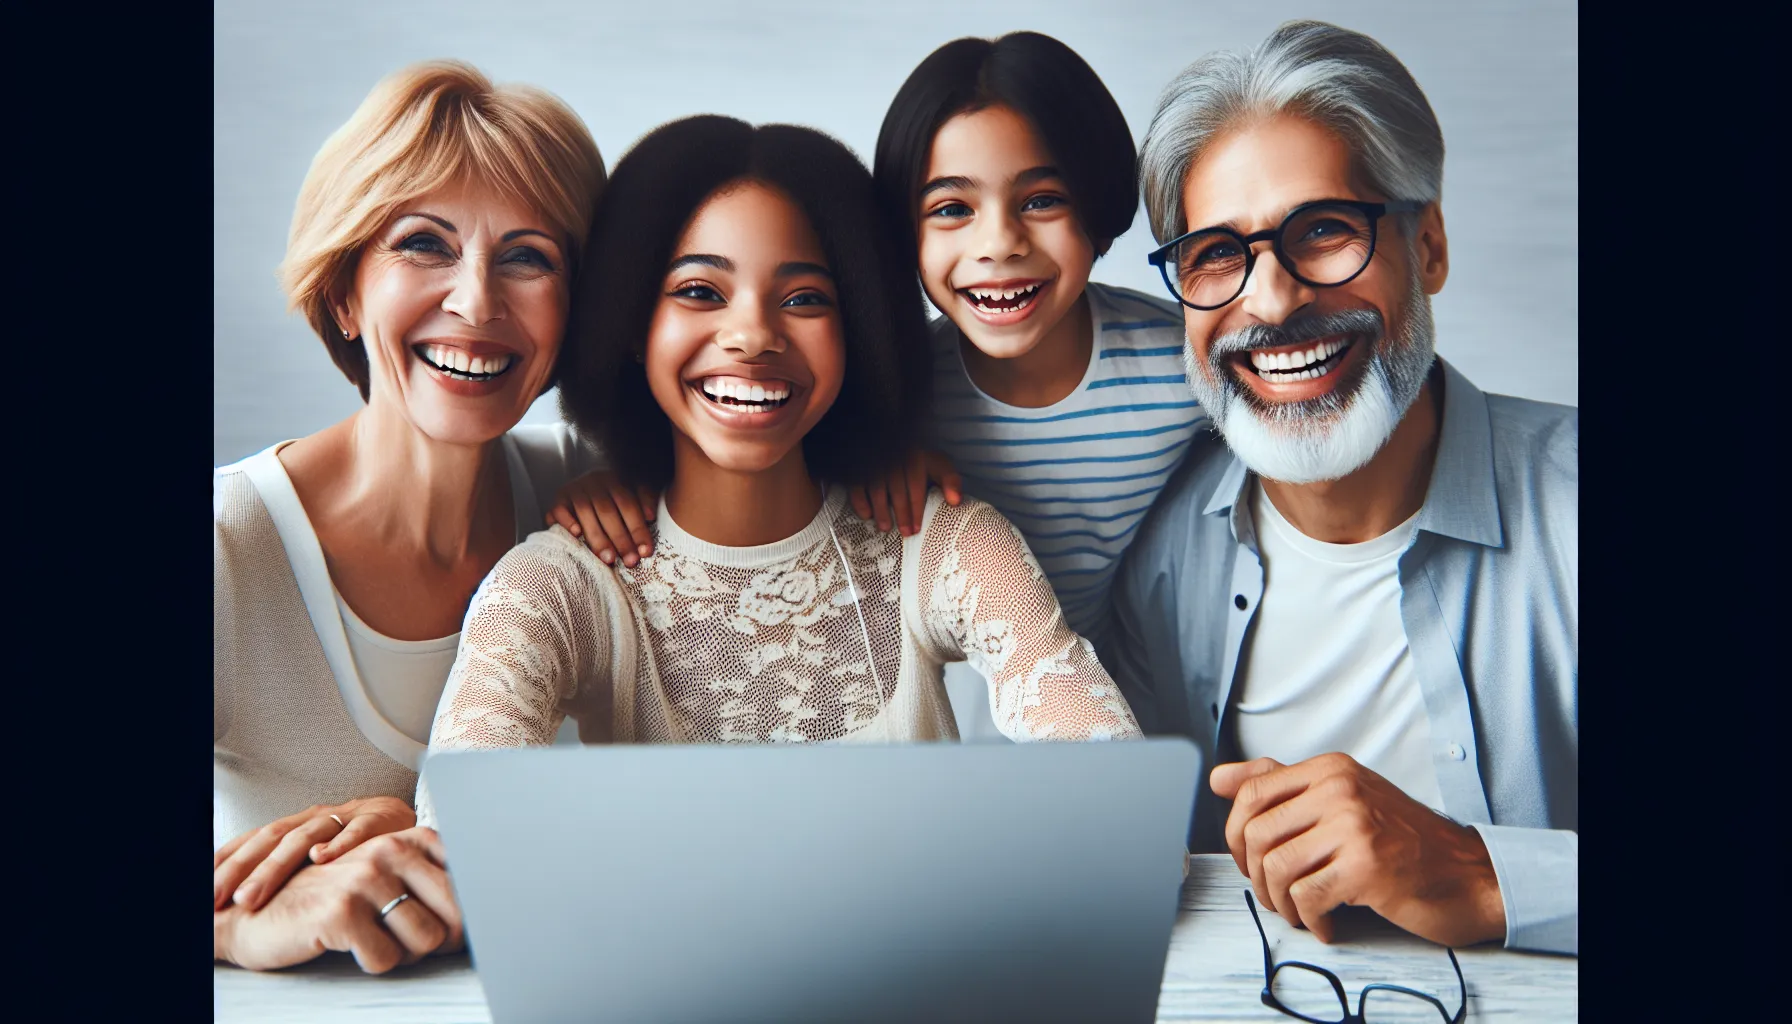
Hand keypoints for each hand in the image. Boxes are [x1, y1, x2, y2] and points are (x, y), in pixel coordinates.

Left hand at [214, 797, 415, 910]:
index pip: (253, 842)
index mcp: (295, 827)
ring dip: (274, 867)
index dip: (225, 864)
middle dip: (241, 872)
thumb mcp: (316, 855)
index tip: (202, 895)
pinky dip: (340, 843)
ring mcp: (345, 817)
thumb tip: (238, 902)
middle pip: (271, 840)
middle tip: (218, 900)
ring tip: (251, 895)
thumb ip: (287, 872)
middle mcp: (314, 819)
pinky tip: (322, 858)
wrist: (404, 818)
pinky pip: (358, 831)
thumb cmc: (355, 846)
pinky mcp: (379, 821)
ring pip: (303, 838)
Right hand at [214, 827, 463, 973]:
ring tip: (376, 938)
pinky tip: (350, 946)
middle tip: (416, 942)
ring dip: (405, 952)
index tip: (465, 926)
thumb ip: (428, 884)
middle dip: (444, 939)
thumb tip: (481, 917)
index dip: (471, 911)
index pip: (470, 876)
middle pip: (458, 913)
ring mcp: (365, 879)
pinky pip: (387, 960)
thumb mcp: (381, 878)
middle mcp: (390, 850)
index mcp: (407, 838)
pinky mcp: (342, 913)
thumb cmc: (329, 901)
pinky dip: (373, 962)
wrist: (254, 914)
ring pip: (428, 940)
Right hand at [546, 471, 657, 566]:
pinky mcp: (558, 498)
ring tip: (609, 559)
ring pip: (585, 512)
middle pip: (607, 511)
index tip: (645, 551)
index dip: (637, 528)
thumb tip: (650, 516)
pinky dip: (568, 521)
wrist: (585, 488)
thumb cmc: (615, 498)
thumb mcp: (633, 493)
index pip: (628, 504)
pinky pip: (559, 509)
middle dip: (620, 538)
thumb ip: (645, 500)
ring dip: (598, 537)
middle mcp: (594, 481)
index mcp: (615, 479)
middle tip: (629, 561)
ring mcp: (575, 488)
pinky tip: (577, 535)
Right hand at [847, 449, 962, 536]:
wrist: (894, 445)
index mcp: (915, 456)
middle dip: (902, 513)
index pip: (915, 484)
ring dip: (881, 510)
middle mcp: (894, 456)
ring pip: (877, 488)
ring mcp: (876, 462)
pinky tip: (867, 515)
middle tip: (906, 533)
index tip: (917, 528)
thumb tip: (956, 502)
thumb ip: (950, 480)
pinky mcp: (859, 469)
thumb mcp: (937, 465)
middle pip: (897, 489)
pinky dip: (861, 501)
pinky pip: (857, 486)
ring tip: (886, 528)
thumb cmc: (919, 461)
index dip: (917, 508)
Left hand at [1211, 754, 1504, 947]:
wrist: (1469, 875)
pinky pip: (1307, 898)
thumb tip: (1219, 778)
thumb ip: (1282, 784)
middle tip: (1276, 894)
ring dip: (1280, 902)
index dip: (1237, 834)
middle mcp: (1341, 789)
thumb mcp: (1345, 799)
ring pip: (1277, 868)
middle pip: (1257, 833)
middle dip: (1256, 875)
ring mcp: (1355, 826)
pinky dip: (1310, 920)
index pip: (1252, 792)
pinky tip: (1327, 923)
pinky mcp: (1367, 867)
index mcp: (1332, 769)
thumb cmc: (1405, 843)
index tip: (1250, 860)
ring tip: (1300, 912)